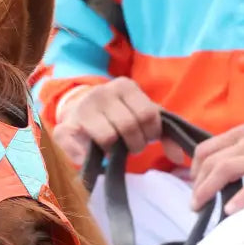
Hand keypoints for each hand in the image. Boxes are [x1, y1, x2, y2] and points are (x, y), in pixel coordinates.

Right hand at [53, 78, 183, 166]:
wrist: (78, 111)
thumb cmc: (117, 115)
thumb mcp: (141, 115)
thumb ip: (165, 132)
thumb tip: (180, 158)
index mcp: (124, 85)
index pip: (148, 114)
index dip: (151, 133)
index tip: (145, 136)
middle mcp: (102, 92)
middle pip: (129, 126)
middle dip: (135, 144)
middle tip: (131, 146)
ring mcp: (82, 109)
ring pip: (109, 139)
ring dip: (115, 151)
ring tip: (115, 148)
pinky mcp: (63, 129)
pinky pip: (80, 150)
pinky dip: (88, 158)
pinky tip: (94, 156)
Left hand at [191, 125, 243, 213]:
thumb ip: (239, 150)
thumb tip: (216, 169)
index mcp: (243, 134)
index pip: (206, 149)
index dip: (194, 169)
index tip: (193, 185)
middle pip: (212, 161)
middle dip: (197, 184)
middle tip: (194, 204)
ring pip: (225, 170)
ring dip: (208, 190)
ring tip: (201, 207)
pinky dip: (239, 198)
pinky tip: (229, 210)